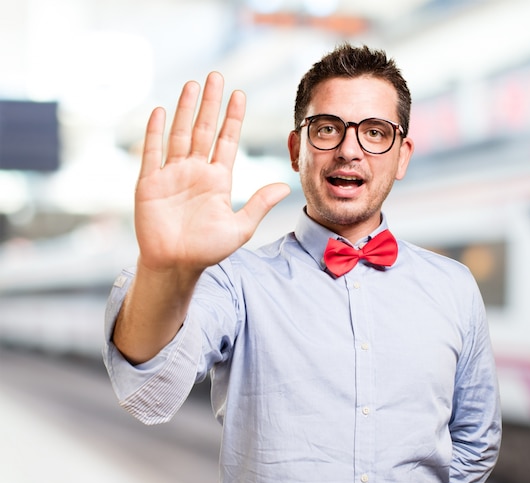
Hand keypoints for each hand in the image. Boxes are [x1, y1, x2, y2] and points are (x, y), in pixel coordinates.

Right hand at [134, 72, 290, 274]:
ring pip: (179, 134)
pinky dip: (154, 132)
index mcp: (218, 180)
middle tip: (217, 76)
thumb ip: (259, 204)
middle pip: (204, 130)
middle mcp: (195, 172)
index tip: (239, 95)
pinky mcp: (149, 183)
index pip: (227, 141)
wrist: (176, 266)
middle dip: (211, 103)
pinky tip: (159, 111)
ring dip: (185, 109)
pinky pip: (152, 152)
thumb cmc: (207, 250)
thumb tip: (285, 186)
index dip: (233, 118)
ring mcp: (172, 175)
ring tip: (193, 84)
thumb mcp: (239, 227)